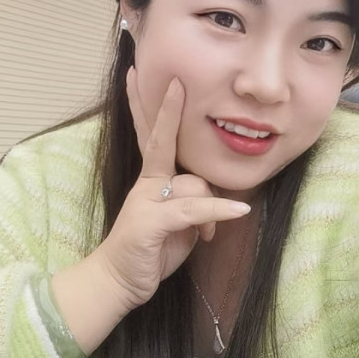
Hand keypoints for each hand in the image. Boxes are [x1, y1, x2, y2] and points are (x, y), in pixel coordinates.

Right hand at [96, 69, 250, 309]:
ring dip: (211, 211)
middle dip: (166, 109)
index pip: (152, 137)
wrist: (119, 281)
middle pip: (159, 141)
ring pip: (193, 185)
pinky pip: (192, 208)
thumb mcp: (180, 224)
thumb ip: (195, 204)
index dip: (149, 107)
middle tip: (175, 80)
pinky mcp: (151, 222)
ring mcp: (146, 201)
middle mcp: (147, 184)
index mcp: (152, 180)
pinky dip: (218, 210)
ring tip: (205, 237)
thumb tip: (217, 204)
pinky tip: (238, 211)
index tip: (139, 76)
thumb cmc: (151, 249)